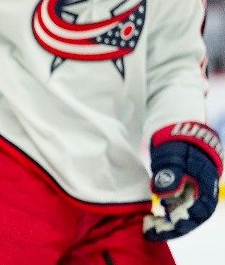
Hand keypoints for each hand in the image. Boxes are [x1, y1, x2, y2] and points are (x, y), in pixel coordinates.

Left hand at [144, 122, 222, 240]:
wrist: (176, 126)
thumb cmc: (176, 140)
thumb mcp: (172, 155)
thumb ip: (170, 174)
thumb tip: (165, 195)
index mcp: (206, 181)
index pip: (200, 211)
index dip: (183, 223)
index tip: (162, 229)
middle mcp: (204, 187)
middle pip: (193, 214)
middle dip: (174, 225)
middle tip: (152, 230)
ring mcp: (195, 187)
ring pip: (186, 210)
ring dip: (170, 220)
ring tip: (150, 225)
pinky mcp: (185, 185)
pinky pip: (179, 203)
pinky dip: (168, 211)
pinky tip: (154, 215)